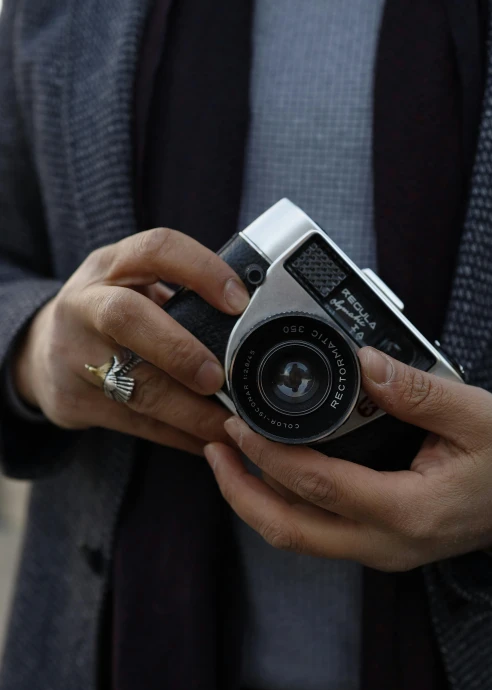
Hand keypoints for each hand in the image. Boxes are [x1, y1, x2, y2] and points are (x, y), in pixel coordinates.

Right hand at [14, 228, 249, 454]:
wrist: (40, 353)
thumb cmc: (106, 313)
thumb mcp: (131, 285)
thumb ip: (179, 295)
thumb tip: (253, 322)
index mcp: (110, 266)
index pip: (155, 249)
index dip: (200, 270)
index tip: (239, 301)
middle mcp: (85, 304)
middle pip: (125, 318)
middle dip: (179, 350)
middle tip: (218, 378)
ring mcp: (73, 355)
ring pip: (133, 385)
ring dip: (188, 410)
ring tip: (229, 425)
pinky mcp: (73, 400)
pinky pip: (134, 423)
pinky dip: (177, 434)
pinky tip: (207, 440)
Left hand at [205, 347, 491, 569]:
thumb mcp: (475, 416)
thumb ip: (417, 390)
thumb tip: (366, 363)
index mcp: (408, 510)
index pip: (320, 486)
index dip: (272, 456)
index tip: (241, 425)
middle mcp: (385, 542)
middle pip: (289, 530)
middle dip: (241, 490)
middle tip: (216, 447)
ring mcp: (377, 550)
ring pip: (295, 537)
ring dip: (253, 500)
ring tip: (228, 457)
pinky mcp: (374, 544)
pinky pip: (312, 532)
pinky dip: (280, 504)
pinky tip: (268, 473)